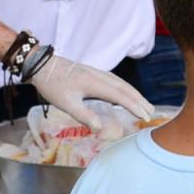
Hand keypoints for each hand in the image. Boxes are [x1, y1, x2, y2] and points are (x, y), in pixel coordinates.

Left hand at [30, 56, 153, 136]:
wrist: (42, 65)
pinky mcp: (95, 73)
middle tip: (151, 113)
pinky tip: (127, 95)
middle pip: (126, 88)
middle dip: (140, 100)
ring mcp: (98, 73)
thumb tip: (99, 128)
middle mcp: (100, 76)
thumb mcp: (66, 103)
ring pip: (122, 84)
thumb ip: (84, 116)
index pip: (120, 96)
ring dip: (135, 94)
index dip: (134, 106)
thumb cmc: (53, 85)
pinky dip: (126, 89)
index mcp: (95, 83)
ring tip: (145, 104)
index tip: (145, 116)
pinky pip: (116, 81)